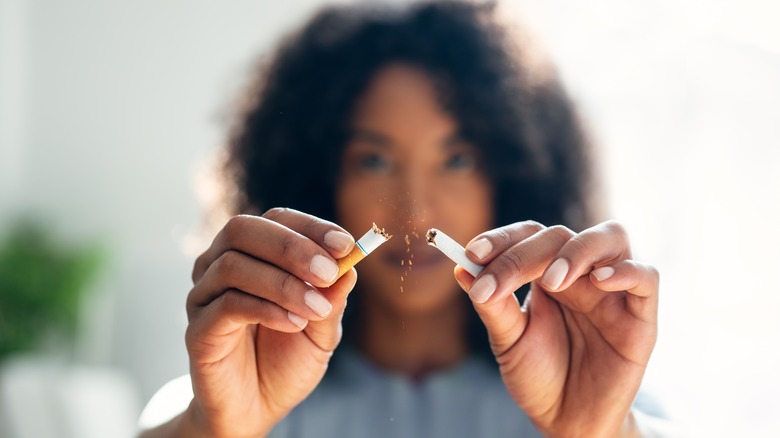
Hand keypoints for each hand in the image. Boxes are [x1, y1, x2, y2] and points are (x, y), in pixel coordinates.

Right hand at [182, 208, 356, 436]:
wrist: (256, 410)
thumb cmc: (286, 362)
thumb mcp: (322, 331)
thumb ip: (332, 300)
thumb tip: (350, 267)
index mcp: (254, 255)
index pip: (277, 220)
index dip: (311, 227)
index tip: (345, 245)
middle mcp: (220, 265)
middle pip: (243, 229)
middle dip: (292, 247)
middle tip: (328, 272)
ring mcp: (204, 295)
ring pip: (233, 264)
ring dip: (283, 283)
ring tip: (316, 309)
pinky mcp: (197, 328)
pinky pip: (227, 305)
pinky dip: (266, 309)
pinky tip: (293, 324)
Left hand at [455, 221, 657, 436]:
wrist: (567, 421)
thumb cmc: (539, 377)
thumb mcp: (509, 341)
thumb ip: (492, 306)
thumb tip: (461, 270)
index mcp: (547, 273)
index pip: (528, 236)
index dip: (502, 239)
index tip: (471, 253)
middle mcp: (581, 274)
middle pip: (560, 236)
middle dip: (524, 254)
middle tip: (498, 282)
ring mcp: (613, 291)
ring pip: (611, 237)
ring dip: (578, 250)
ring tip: (551, 279)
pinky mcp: (641, 316)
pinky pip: (647, 277)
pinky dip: (626, 271)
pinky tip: (598, 281)